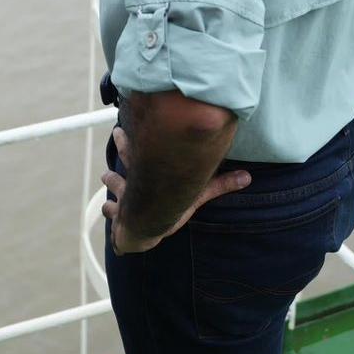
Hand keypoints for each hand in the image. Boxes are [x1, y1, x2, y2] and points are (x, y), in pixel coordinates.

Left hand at [100, 126, 251, 255]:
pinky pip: (111, 211)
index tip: (122, 126)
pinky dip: (109, 210)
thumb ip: (220, 185)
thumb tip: (248, 177)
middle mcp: (133, 180)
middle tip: (117, 133)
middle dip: (123, 146)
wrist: (144, 227)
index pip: (138, 148)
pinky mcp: (118, 214)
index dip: (130, 138)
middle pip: (126, 157)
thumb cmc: (168, 208)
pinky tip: (107, 208)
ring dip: (111, 179)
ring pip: (113, 182)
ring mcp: (123, 197)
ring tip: (106, 176)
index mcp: (147, 171)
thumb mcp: (198, 194)